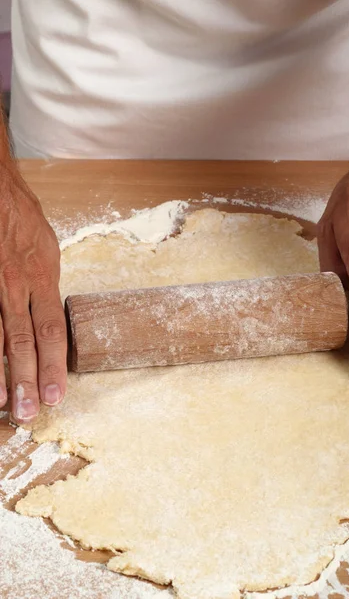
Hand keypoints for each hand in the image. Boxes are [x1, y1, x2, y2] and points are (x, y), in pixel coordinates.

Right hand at [0, 164, 66, 421]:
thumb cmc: (22, 220)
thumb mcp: (48, 250)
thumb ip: (46, 289)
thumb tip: (49, 323)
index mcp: (42, 277)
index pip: (52, 330)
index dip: (54, 365)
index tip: (57, 395)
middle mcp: (14, 285)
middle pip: (22, 341)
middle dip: (27, 380)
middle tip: (30, 413)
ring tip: (4, 404)